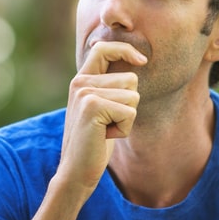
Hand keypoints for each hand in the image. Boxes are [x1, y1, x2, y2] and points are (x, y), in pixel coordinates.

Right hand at [59, 41, 144, 191]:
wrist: (76, 171)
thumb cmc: (95, 142)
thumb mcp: (101, 109)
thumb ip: (109, 88)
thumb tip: (135, 67)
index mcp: (81, 80)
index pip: (103, 48)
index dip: (124, 50)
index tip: (141, 61)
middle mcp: (80, 83)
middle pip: (131, 78)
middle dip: (129, 105)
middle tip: (108, 123)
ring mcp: (85, 93)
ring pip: (133, 96)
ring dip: (127, 119)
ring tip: (106, 130)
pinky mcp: (93, 107)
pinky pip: (130, 112)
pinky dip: (124, 129)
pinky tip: (105, 137)